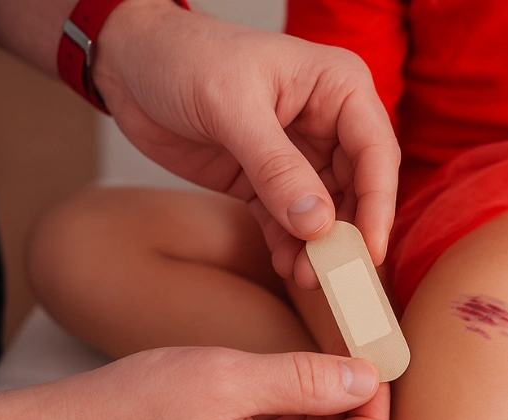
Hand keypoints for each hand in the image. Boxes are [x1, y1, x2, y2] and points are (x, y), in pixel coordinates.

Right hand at [35, 348, 388, 419]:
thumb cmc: (123, 411)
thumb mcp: (226, 379)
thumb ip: (303, 380)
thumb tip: (363, 379)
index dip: (371, 418)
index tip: (375, 372)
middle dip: (340, 412)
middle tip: (346, 359)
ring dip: (308, 415)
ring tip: (302, 367)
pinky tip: (269, 389)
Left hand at [92, 0, 399, 287]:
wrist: (130, 63)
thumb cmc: (183, 56)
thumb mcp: (230, 106)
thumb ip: (275, 166)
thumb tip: (317, 222)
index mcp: (336, 87)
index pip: (375, 150)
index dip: (378, 202)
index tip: (369, 248)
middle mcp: (326, 121)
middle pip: (357, 188)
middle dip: (347, 233)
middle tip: (337, 274)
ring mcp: (297, 154)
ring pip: (324, 211)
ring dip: (317, 247)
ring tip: (306, 276)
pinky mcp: (264, 180)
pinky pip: (287, 221)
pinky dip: (288, 245)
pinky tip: (285, 264)